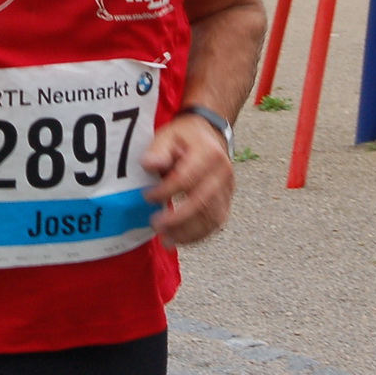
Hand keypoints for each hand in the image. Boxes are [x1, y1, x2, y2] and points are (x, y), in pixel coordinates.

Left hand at [141, 112, 234, 248]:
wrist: (210, 134)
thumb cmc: (185, 137)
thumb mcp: (168, 135)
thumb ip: (158, 150)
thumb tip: (149, 165)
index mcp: (208, 153)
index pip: (187, 178)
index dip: (166, 191)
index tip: (147, 197)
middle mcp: (222, 172)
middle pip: (203, 202)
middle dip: (178, 219)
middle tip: (155, 225)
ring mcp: (228, 188)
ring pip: (213, 218)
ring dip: (189, 233)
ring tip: (167, 240)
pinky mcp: (227, 200)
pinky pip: (217, 222)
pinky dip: (199, 235)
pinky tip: (180, 239)